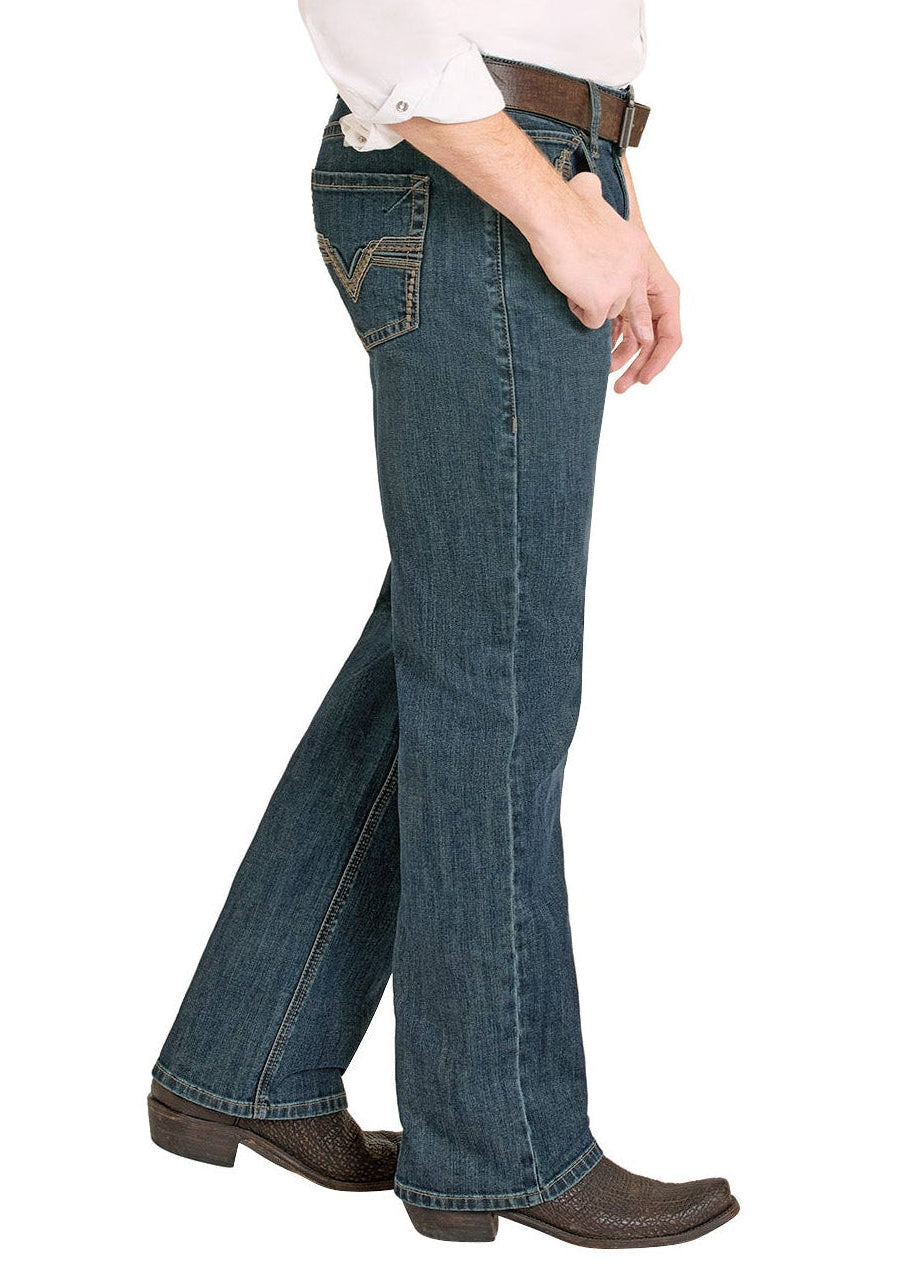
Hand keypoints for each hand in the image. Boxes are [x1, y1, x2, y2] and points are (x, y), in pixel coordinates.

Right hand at [527, 171, 654, 351]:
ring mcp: (621, 287)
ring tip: (573, 282)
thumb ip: (597, 196)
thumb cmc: (566, 202)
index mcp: (638, 246)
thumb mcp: (592, 192)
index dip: (618, 286)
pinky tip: (569, 292)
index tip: (605, 287)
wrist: (554, 215)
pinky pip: (593, 321)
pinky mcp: (602, 301)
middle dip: (606, 297)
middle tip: (586, 288)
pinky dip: (579, 311)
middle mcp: (636, 268)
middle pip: (625, 301)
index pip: (636, 280)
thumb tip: (588, 184)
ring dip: (590, 303)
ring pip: (609, 313)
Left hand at [610, 240, 681, 391]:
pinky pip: (618, 329)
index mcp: (664, 294)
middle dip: (637, 367)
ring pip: (633, 340)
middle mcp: (653, 301)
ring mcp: (636, 303)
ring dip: (620, 358)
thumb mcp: (629, 276)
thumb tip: (646, 340)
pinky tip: (597, 355)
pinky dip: (609, 343)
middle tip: (620, 388)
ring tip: (604, 374)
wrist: (587, 217)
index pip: (669, 336)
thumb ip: (638, 309)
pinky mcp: (617, 303)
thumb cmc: (611, 239)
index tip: (643, 379)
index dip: (658, 361)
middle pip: (651, 344)